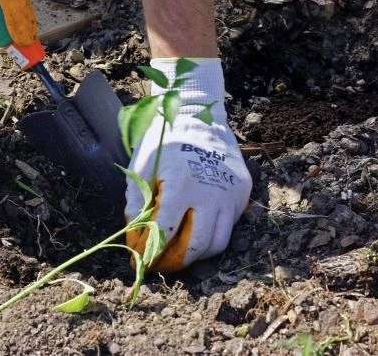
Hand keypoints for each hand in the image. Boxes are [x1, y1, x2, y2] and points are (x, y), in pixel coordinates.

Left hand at [125, 59, 252, 271]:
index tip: (141, 263)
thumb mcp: (142, 166)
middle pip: (198, 247)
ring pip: (219, 242)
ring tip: (180, 252)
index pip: (166, 234)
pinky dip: (213, 231)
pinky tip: (197, 226)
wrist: (199, 112)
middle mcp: (211, 192)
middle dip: (177, 263)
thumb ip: (137, 202)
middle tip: (162, 265)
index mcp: (181, 185)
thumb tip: (135, 238)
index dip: (151, 253)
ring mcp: (231, 192)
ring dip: (198, 254)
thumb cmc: (165, 139)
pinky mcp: (243, 190)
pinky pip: (230, 224)